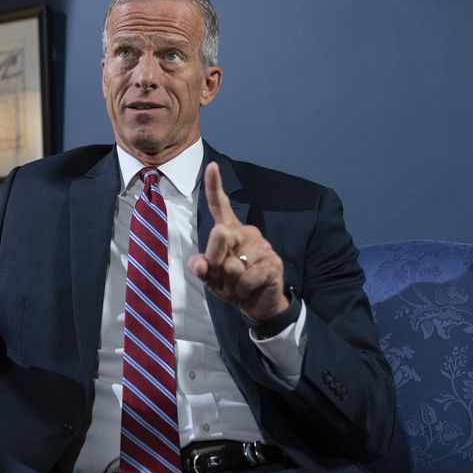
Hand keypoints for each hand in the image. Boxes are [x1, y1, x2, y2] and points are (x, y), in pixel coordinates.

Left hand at [188, 162, 288, 320]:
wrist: (256, 305)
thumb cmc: (231, 285)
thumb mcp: (209, 277)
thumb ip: (200, 268)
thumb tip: (200, 263)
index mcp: (229, 230)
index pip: (220, 205)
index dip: (214, 186)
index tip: (212, 166)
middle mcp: (247, 233)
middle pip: (220, 235)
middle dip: (214, 262)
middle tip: (222, 277)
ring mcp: (262, 246)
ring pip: (231, 264)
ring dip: (229, 283)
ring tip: (238, 285)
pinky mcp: (273, 263)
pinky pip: (245, 279)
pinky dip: (241, 291)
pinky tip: (249, 290)